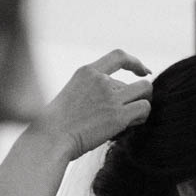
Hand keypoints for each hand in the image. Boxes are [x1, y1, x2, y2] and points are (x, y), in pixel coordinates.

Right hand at [31, 50, 153, 160]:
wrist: (50, 139)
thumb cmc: (55, 126)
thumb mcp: (72, 96)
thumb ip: (93, 92)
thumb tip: (119, 101)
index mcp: (86, 72)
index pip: (118, 56)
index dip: (135, 63)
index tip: (144, 72)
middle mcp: (101, 80)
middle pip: (136, 82)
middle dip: (137, 98)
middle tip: (128, 114)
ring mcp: (110, 97)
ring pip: (146, 91)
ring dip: (142, 106)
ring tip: (129, 121)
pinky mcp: (118, 115)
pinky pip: (144, 108)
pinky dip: (141, 117)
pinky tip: (128, 127)